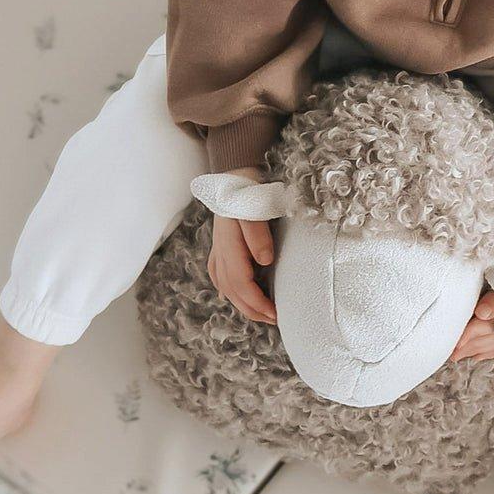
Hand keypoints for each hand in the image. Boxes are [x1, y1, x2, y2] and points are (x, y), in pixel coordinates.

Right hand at [206, 165, 276, 324]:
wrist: (234, 172)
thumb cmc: (248, 191)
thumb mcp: (255, 208)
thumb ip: (258, 235)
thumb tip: (264, 262)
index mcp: (229, 245)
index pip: (242, 283)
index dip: (258, 302)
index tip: (275, 314)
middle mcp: (220, 250)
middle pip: (232, 290)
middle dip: (251, 309)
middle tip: (273, 320)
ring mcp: (217, 248)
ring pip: (225, 285)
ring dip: (241, 302)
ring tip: (259, 313)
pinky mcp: (219, 244)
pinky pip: (219, 274)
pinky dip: (228, 289)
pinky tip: (232, 294)